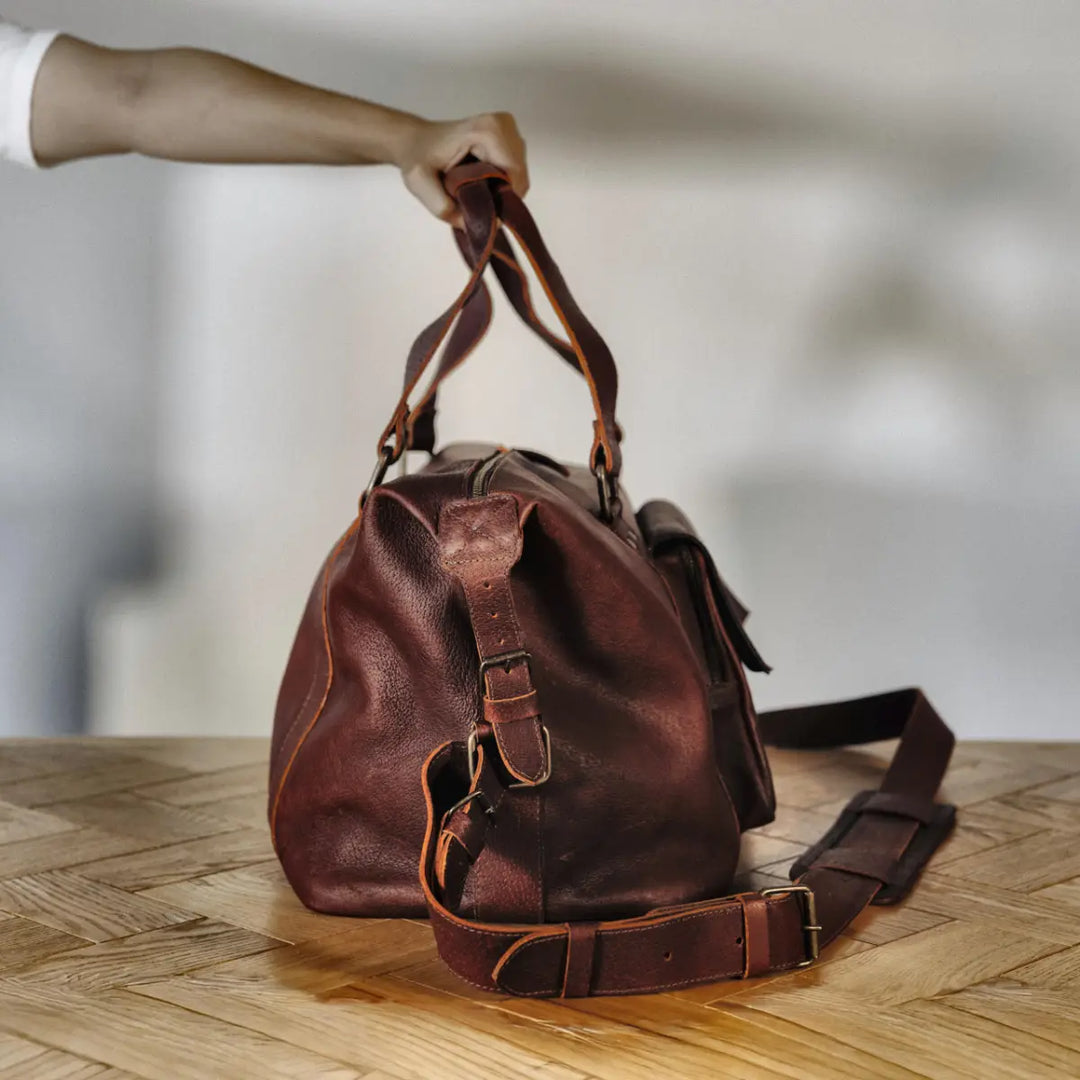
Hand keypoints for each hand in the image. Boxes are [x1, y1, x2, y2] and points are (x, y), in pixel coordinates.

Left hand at [394, 112, 528, 224]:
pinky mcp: (509, 136)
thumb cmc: (417, 158)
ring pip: (519, 176)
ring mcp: (509, 128)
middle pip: (519, 177)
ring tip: (475, 190)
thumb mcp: (421, 184)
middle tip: (474, 202)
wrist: (416, 142)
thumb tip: (472, 225)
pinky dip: (502, 183)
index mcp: (487, 131)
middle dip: (500, 197)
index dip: (501, 202)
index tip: (481, 212)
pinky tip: (481, 182)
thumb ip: (443, 207)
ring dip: (500, 191)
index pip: (514, 177)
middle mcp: (503, 125)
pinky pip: (515, 171)